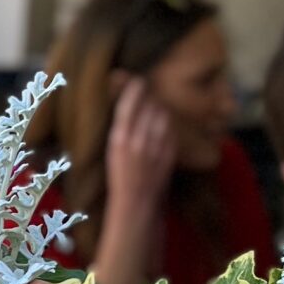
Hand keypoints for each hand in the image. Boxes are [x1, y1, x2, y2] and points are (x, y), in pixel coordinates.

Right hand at [105, 76, 176, 209]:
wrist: (136, 202)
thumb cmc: (118, 177)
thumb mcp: (112, 150)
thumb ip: (121, 129)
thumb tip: (128, 107)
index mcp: (119, 139)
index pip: (129, 103)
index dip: (135, 88)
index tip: (137, 81)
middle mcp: (138, 140)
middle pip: (149, 106)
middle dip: (149, 97)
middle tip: (148, 93)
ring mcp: (156, 147)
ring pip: (163, 115)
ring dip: (160, 108)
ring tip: (156, 108)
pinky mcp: (169, 153)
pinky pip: (171, 129)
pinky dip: (168, 124)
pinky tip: (163, 125)